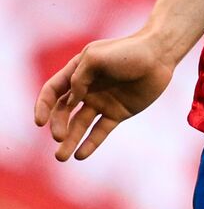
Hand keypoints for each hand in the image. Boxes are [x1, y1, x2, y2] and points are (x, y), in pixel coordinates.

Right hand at [34, 34, 173, 160]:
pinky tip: (80, 155)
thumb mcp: (96, 58)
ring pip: (79, 125)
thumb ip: (78, 78)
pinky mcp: (117, 113)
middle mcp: (87, 89)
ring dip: (69, 141)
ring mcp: (102, 102)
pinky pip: (100, 131)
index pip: (53, 91)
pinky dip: (90, 143)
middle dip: (57, 125)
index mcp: (78, 72)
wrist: (160, 55)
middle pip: (63, 112)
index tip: (39, 122)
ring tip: (61, 157)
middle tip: (58, 136)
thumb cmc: (128, 51)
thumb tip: (71, 102)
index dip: (42, 106)